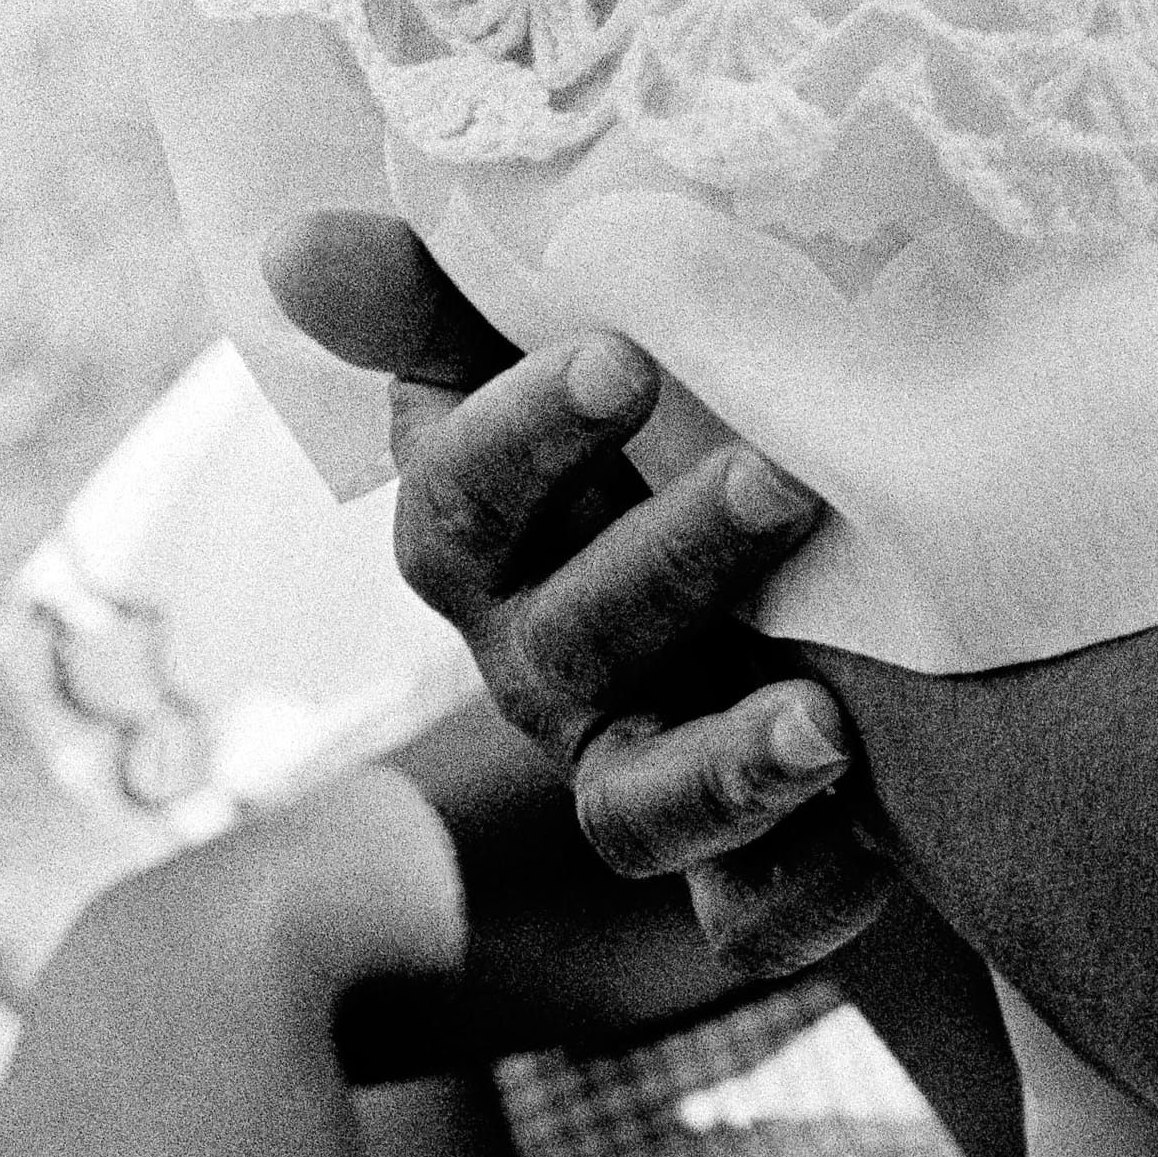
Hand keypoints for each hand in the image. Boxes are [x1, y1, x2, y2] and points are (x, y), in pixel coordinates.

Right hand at [262, 212, 888, 980]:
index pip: (459, 502)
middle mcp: (550, 669)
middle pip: (560, 646)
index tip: (625, 358)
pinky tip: (867, 825)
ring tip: (821, 719)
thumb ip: (448, 296)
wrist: (842, 576)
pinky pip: (750, 914)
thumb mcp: (583, 337)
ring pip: (633, 804)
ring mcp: (639, 771)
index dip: (524, 435)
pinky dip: (800, 884)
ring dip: (720, 764)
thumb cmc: (686, 416)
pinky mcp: (743, 870)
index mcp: (504, 541)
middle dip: (664, 565)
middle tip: (775, 483)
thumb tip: (290, 241)